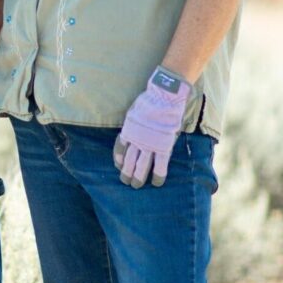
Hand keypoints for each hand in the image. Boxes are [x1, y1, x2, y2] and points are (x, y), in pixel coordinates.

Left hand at [113, 65, 190, 188]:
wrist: (164, 97)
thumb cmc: (150, 100)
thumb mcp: (134, 111)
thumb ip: (132, 123)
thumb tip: (131, 131)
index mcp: (128, 130)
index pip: (119, 148)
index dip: (118, 159)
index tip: (118, 166)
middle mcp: (137, 140)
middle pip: (128, 160)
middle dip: (126, 172)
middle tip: (125, 181)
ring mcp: (150, 145)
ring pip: (141, 166)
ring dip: (138, 177)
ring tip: (136, 185)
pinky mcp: (163, 147)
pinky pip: (160, 166)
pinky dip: (158, 176)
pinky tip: (156, 183)